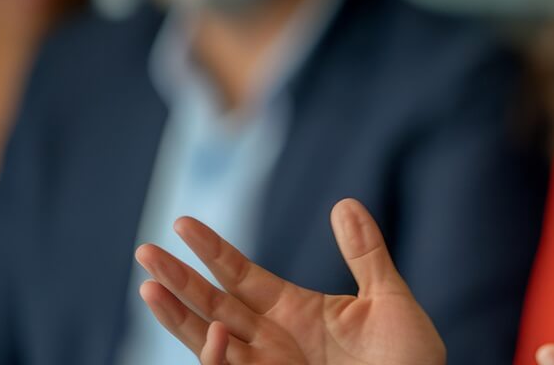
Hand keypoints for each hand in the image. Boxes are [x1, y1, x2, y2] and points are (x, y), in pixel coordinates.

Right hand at [135, 198, 445, 364]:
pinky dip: (221, 357)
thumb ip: (365, 254)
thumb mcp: (388, 298)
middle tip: (145, 251)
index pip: (241, 275)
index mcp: (295, 310)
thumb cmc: (408, 358)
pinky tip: (216, 331)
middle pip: (213, 304)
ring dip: (179, 317)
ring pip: (210, 341)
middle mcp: (273, 338)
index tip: (183, 223)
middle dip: (179, 280)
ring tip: (149, 288)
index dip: (212, 250)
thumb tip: (345, 203)